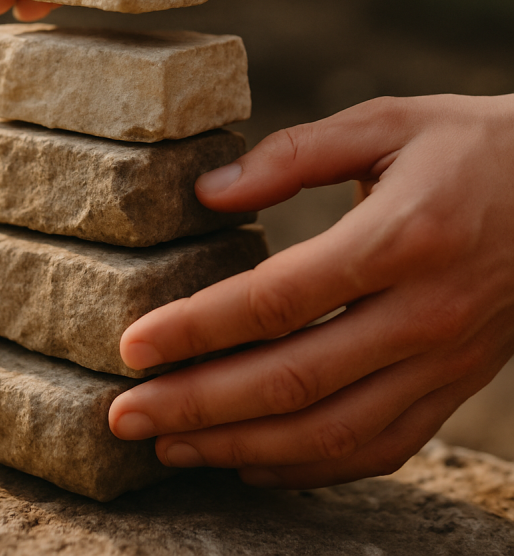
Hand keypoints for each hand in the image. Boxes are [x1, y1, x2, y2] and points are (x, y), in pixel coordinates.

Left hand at [109, 94, 513, 487]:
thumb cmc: (468, 146)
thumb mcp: (386, 123)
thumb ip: (293, 155)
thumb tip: (209, 192)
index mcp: (401, 238)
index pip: (278, 299)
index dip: (198, 327)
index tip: (132, 345)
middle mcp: (423, 314)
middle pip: (293, 381)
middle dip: (198, 404)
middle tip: (123, 416)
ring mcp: (444, 362)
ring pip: (330, 432)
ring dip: (240, 447)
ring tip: (169, 446)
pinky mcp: (454, 387)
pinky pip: (378, 448)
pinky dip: (309, 468)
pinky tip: (252, 460)